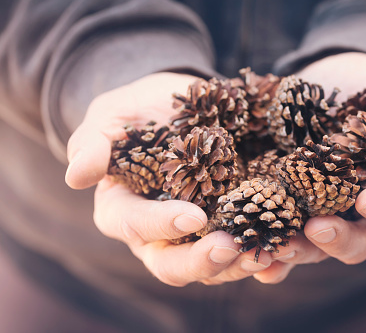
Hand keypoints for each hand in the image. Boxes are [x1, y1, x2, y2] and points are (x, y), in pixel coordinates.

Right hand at [66, 73, 272, 285]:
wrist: (181, 105)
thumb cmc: (140, 109)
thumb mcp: (112, 115)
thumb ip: (93, 142)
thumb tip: (77, 177)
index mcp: (123, 209)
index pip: (135, 226)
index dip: (161, 225)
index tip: (192, 216)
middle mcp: (158, 232)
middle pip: (172, 264)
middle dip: (200, 262)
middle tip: (231, 247)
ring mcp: (195, 233)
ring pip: (212, 265)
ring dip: (239, 264)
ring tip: (270, 252)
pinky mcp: (227, 223)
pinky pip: (242, 249)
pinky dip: (262, 253)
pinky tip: (285, 247)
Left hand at [253, 52, 365, 283]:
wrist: (323, 81)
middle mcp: (355, 208)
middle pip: (355, 241)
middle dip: (337, 240)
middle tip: (316, 229)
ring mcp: (317, 209)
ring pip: (312, 245)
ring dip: (296, 251)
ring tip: (275, 246)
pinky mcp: (285, 203)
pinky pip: (278, 234)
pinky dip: (268, 251)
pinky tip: (251, 257)